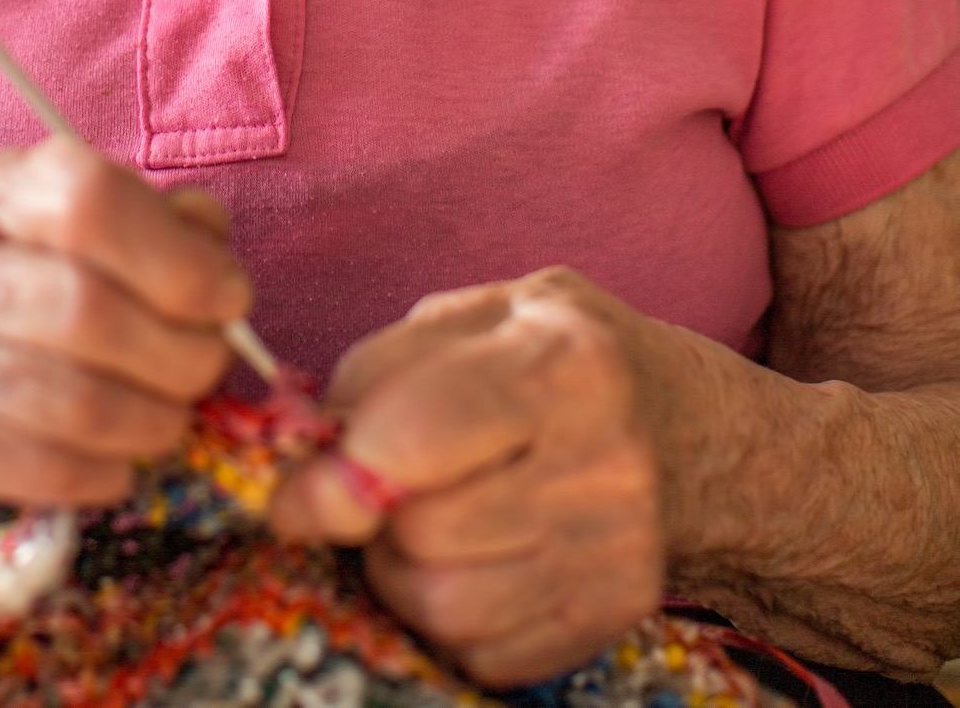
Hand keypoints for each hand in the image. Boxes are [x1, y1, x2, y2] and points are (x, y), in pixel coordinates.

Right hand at [0, 137, 250, 524]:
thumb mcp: (91, 224)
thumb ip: (166, 225)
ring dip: (154, 419)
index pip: (89, 204)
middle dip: (180, 351)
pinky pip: (46, 468)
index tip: (230, 296)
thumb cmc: (30, 276)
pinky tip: (121, 456)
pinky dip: (108, 471)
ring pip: (76, 403)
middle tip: (209, 366)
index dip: (178, 259)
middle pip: (86, 310)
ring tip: (172, 415)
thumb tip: (216, 265)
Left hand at [269, 270, 663, 687]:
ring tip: (425, 524)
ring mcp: (619, 548)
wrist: (680, 421)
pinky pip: (485, 655)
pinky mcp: (615, 614)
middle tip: (385, 489)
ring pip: (447, 606)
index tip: (293, 495)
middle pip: (423, 533)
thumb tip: (303, 464)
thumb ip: (377, 373)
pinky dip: (451, 620)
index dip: (336, 476)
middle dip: (375, 518)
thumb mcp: (470, 318)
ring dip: (404, 575)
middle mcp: (604, 460)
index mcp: (560, 361)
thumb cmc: (546, 353)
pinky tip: (472, 561)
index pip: (419, 438)